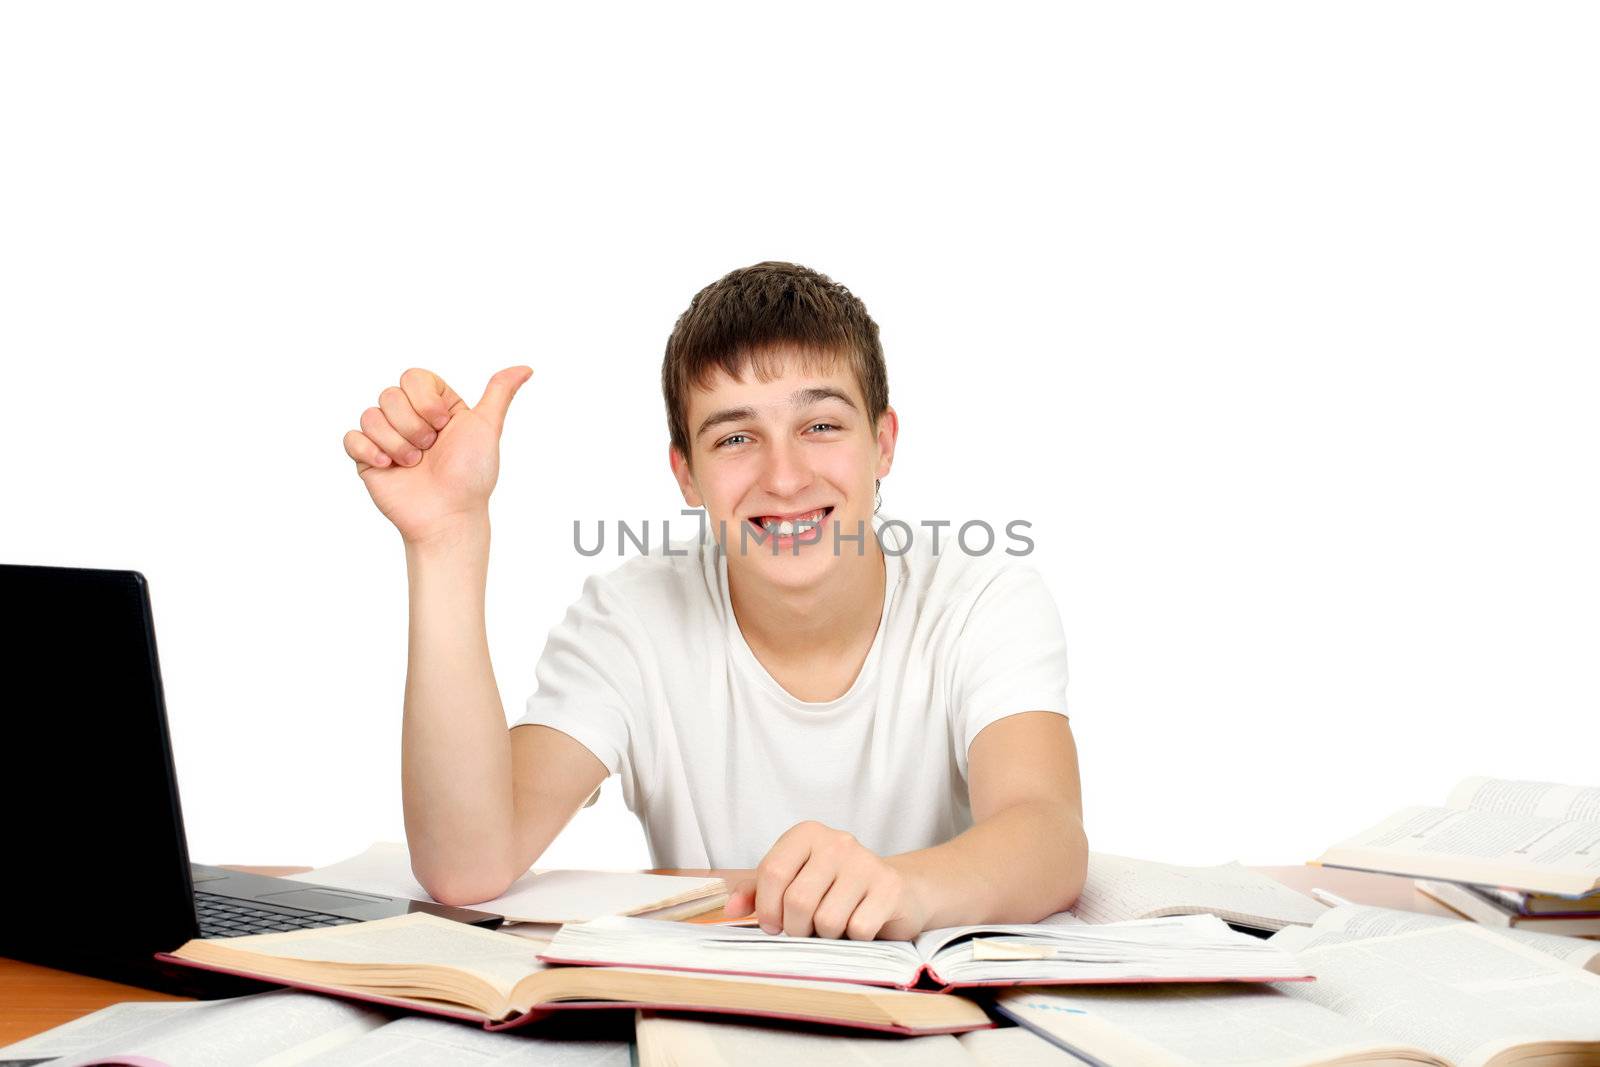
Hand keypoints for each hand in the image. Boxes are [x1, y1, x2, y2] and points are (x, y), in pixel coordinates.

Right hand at [342, 366, 531, 543]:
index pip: (412, 377)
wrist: (448, 514)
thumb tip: (526, 368)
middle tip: (429, 449)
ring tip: (413, 464)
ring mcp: (386, 437)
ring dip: (396, 443)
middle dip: (412, 426)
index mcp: (435, 405)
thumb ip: (499, 393)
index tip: (443, 425)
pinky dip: (370, 451)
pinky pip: (351, 438)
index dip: (425, 402)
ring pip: (370, 416)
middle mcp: (409, 417)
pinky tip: (389, 467)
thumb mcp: (487, 427)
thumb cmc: (471, 475)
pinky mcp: (368, 458)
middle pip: (389, 395)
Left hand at [724, 821, 931, 940]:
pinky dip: (854, 939)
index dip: (767, 909)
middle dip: (797, 928)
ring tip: (834, 925)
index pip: (772, 872)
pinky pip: (858, 929)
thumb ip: (756, 893)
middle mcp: (837, 841)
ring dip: (826, 935)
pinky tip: (859, 926)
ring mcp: (866, 862)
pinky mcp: (889, 887)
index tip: (772, 924)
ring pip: (828, 920)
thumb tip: (729, 909)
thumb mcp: (792, 883)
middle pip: (798, 900)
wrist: (894, 892)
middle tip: (806, 929)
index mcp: (806, 834)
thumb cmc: (833, 889)